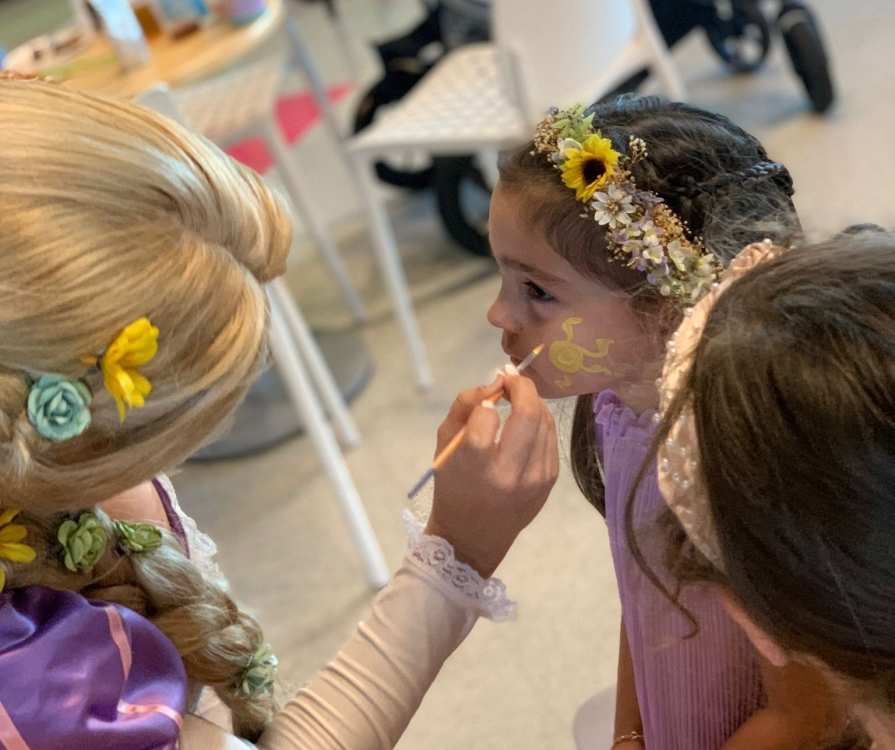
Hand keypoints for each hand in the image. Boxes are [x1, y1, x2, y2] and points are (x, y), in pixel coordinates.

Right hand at [425, 374, 557, 576]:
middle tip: (509, 378)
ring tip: (517, 398)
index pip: (487, 414)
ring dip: (532, 401)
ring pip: (545, 421)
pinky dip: (540, 421)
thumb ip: (464, 406)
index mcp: (477, 466)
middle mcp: (511, 473)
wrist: (473, 537)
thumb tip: (493, 382)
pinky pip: (550, 437)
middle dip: (521, 386)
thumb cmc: (453, 487)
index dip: (485, 401)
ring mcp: (536, 478)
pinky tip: (525, 422)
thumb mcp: (444, 445)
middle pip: (529, 413)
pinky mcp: (550, 480)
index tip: (483, 403)